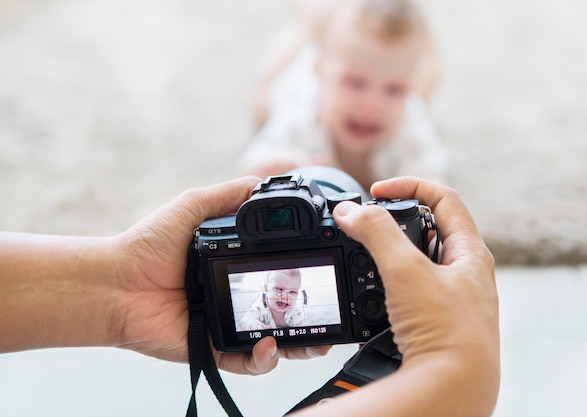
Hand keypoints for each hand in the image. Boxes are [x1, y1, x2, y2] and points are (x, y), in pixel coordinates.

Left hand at [110, 177, 328, 374]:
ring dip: (297, 346)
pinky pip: (243, 363)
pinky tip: (270, 347)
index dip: (301, 277)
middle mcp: (234, 298)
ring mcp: (225, 326)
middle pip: (281, 312)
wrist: (115, 283)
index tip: (322, 271)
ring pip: (271, 342)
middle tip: (330, 317)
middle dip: (309, 320)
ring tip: (315, 344)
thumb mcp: (193, 207)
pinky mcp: (211, 349)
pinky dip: (262, 361)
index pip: (277, 274)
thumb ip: (227, 195)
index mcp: (234, 267)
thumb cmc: (147, 246)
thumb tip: (262, 183)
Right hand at [331, 177, 498, 414]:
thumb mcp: (406, 270)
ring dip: (391, 255)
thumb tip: (351, 211)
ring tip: (368, 258)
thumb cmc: (446, 333)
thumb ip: (377, 233)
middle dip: (397, 222)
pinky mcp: (437, 323)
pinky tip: (376, 295)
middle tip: (368, 225)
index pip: (444, 198)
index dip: (410, 185)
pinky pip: (411, 292)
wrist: (452, 390)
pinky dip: (390, 285)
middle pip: (430, 229)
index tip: (377, 192)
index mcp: (471, 252)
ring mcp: (452, 300)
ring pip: (418, 262)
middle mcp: (466, 274)